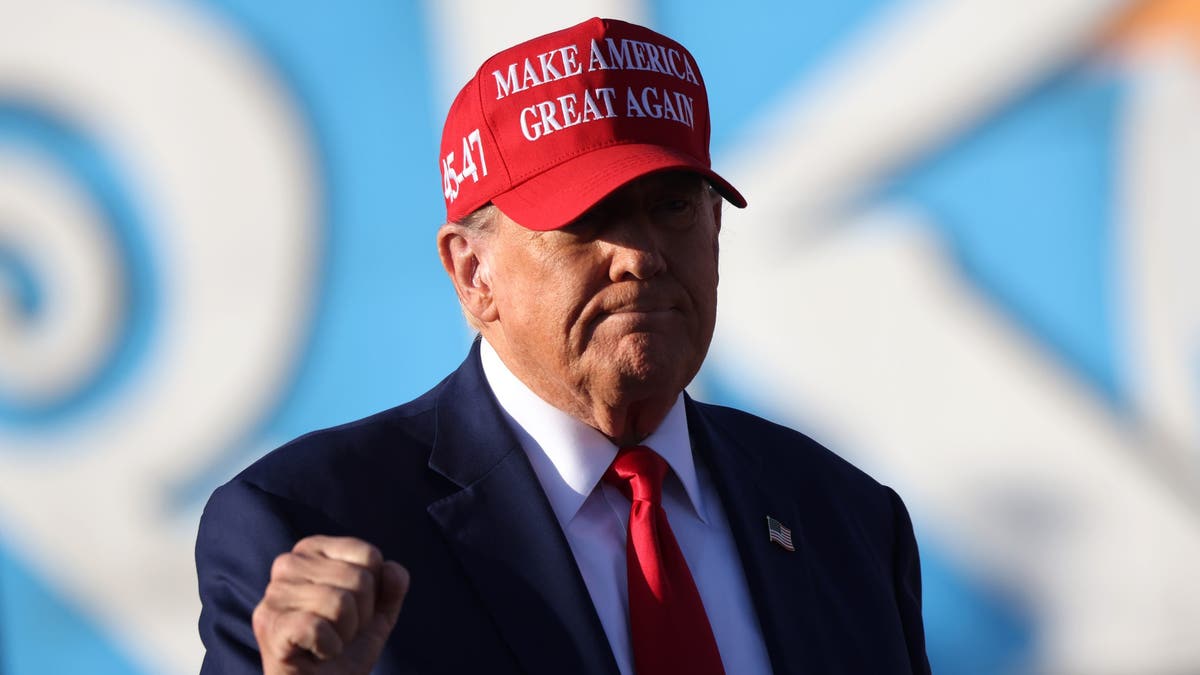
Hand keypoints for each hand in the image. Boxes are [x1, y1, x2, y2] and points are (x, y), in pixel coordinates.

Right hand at [252, 536, 409, 674]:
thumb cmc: (346, 646)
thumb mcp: (379, 612)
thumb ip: (392, 585)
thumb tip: (391, 569)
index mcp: (313, 549)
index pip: (369, 556)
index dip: (374, 592)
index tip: (354, 611)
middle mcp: (288, 563)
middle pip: (358, 579)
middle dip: (361, 616)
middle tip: (340, 632)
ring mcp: (274, 594)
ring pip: (340, 603)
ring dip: (345, 634)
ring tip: (328, 643)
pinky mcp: (269, 625)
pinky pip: (318, 627)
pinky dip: (329, 648)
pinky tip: (317, 653)